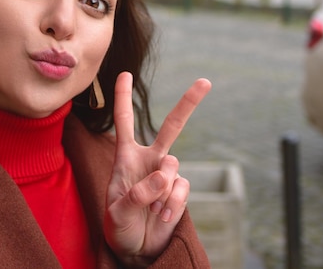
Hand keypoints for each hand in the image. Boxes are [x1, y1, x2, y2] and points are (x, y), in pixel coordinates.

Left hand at [103, 72, 210, 264]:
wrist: (136, 249)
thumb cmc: (118, 227)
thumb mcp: (117, 212)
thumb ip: (137, 193)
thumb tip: (164, 173)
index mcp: (126, 157)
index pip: (124, 121)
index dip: (123, 97)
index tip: (124, 73)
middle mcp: (149, 160)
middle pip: (171, 126)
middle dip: (188, 104)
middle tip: (205, 82)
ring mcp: (166, 175)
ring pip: (174, 167)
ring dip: (162, 192)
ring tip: (150, 211)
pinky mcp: (179, 191)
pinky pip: (181, 189)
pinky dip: (172, 204)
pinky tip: (162, 216)